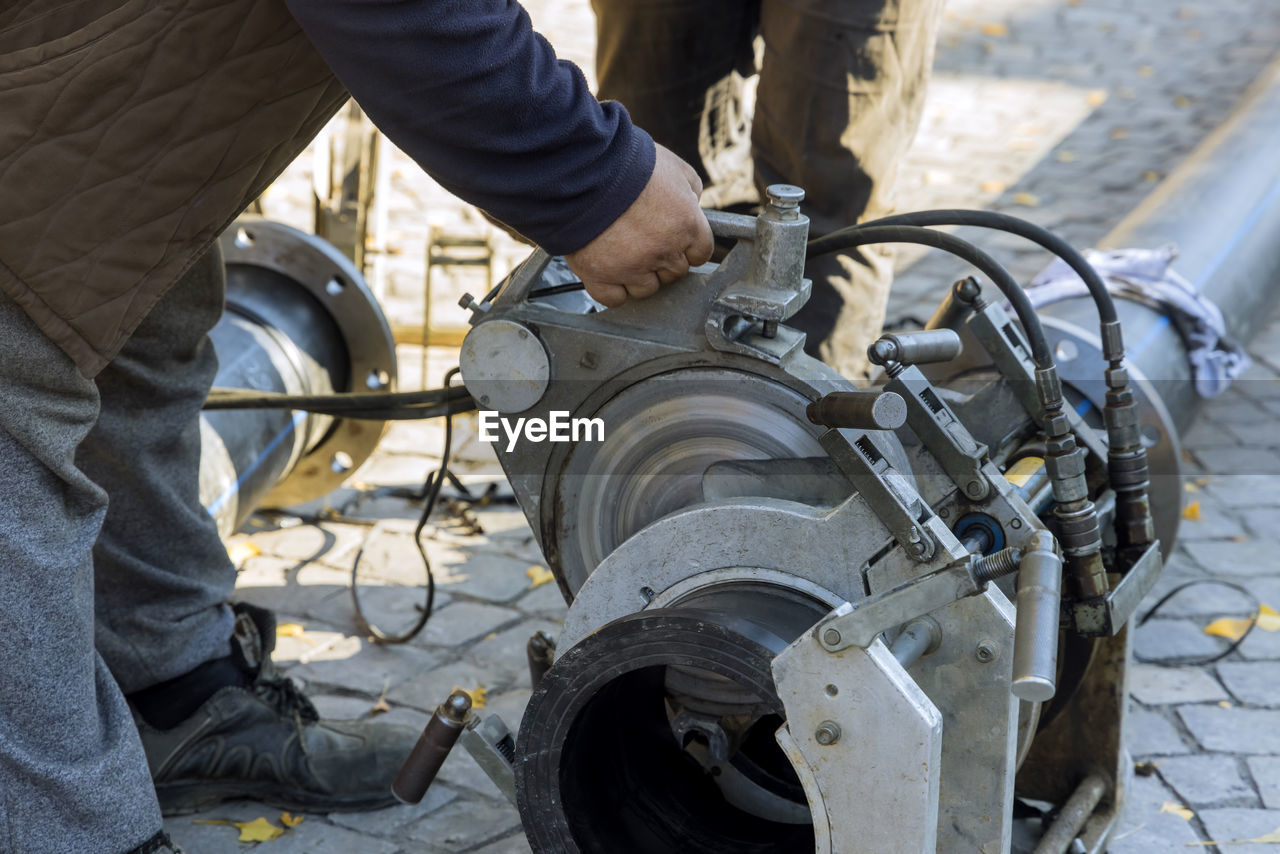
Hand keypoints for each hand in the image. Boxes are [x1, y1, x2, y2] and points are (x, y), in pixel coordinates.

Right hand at [564, 143, 714, 307]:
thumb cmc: (627, 163)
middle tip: (646, 241)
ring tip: (625, 253)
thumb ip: (690, 193)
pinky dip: (612, 289)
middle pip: (674, 274)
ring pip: (646, 289)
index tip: (676, 241)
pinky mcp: (601, 276)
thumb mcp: (674, 167)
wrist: (583, 169)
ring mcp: (632, 268)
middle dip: (664, 260)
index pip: (700, 254)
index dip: (688, 247)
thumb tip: (692, 205)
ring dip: (639, 276)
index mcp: (686, 226)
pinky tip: (609, 272)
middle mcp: (663, 252)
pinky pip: (615, 298)